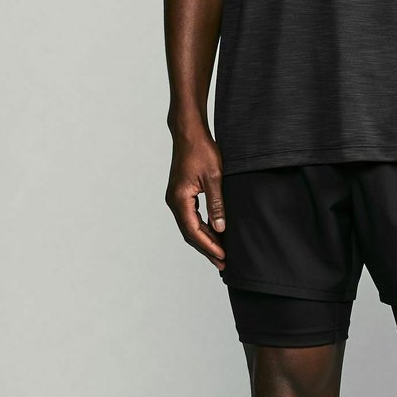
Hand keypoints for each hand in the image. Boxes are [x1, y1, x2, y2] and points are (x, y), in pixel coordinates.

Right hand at [165, 128, 226, 271]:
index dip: (209, 246)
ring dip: (204, 240)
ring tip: (220, 253)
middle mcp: (174, 201)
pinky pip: (190, 217)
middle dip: (206, 249)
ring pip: (189, 226)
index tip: (223, 257)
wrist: (189, 133)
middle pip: (190, 233)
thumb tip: (220, 228)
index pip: (194, 231)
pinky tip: (213, 233)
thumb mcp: (214, 178)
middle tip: (223, 263)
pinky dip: (201, 228)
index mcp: (180, 199)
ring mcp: (176, 198)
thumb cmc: (201, 151)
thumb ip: (217, 204)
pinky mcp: (181, 194)